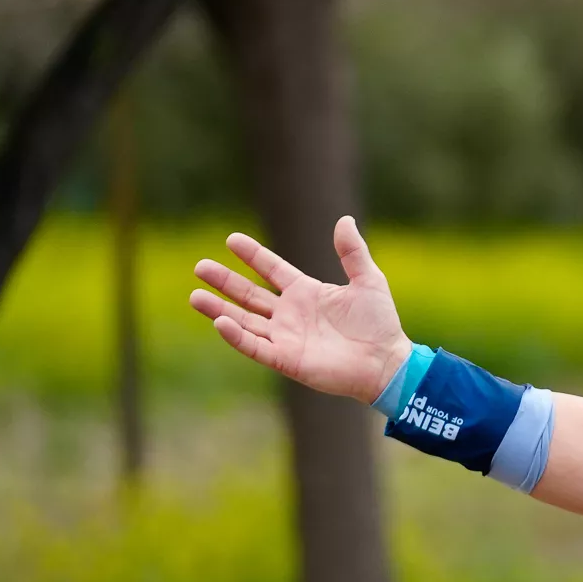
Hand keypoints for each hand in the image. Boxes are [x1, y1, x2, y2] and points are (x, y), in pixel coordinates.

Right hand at [189, 217, 414, 403]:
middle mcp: (290, 314)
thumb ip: (353, 253)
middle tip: (200, 266)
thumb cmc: (379, 324)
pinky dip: (237, 336)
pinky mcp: (287, 359)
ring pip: (244, 321)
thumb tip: (345, 220)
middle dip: (225, 281)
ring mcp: (286, 337)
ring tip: (195, 295)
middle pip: (249, 295)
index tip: (232, 239)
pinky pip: (256, 347)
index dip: (253, 255)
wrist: (387, 361)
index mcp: (306, 292)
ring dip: (220, 309)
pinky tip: (221, 322)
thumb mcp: (368, 280)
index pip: (272, 270)